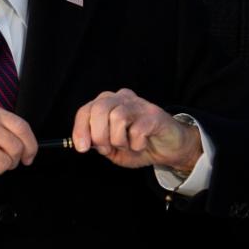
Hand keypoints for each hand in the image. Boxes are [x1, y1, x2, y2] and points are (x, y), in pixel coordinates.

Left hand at [71, 89, 200, 172]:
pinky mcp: (154, 114)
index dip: (80, 129)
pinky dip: (136, 144)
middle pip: (100, 109)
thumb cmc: (138, 145)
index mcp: (108, 103)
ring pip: (117, 117)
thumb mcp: (113, 149)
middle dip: (99, 135)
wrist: (169, 148)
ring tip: (127, 145)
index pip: (86, 110)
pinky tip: (141, 144)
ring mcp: (139, 104)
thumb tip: (85, 143)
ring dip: (119, 140)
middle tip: (107, 149)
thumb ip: (98, 145)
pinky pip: (137, 129)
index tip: (82, 148)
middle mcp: (122, 98)